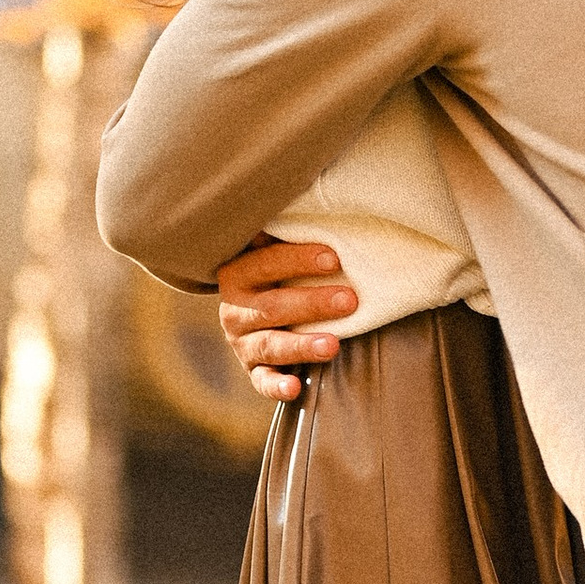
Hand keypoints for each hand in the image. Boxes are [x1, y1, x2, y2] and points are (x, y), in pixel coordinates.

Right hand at [217, 232, 359, 399]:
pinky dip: (277, 388)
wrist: (258, 317)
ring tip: (333, 345)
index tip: (334, 258)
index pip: (264, 264)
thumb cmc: (280, 276)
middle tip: (350, 300)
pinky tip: (296, 389)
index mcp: (238, 274)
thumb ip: (283, 234)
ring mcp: (243, 344)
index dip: (297, 260)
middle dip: (312, 303)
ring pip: (270, 345)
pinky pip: (263, 382)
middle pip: (273, 307)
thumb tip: (308, 194)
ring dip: (302, 346)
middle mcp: (234, 311)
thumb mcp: (275, 253)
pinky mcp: (254, 373)